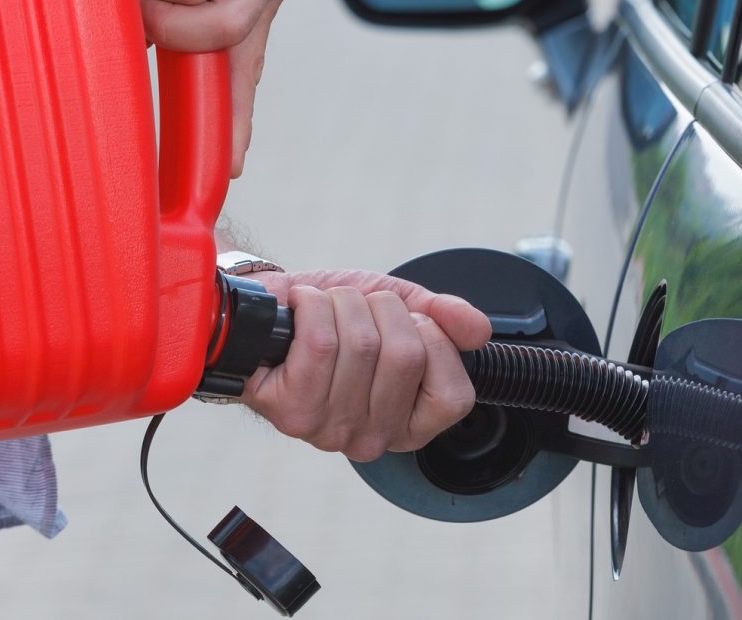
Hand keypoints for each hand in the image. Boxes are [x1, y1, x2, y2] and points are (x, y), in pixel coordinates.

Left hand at [238, 269, 491, 459]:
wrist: (262, 311)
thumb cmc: (329, 317)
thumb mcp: (397, 309)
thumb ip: (444, 317)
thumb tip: (478, 330)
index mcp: (407, 424)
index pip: (454, 396)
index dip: (433, 339)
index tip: (405, 322)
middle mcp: (370, 439)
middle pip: (405, 355)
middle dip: (380, 308)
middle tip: (355, 309)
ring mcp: (329, 430)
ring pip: (361, 341)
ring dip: (341, 303)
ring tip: (323, 310)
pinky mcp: (290, 411)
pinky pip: (320, 341)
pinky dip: (310, 303)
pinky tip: (299, 309)